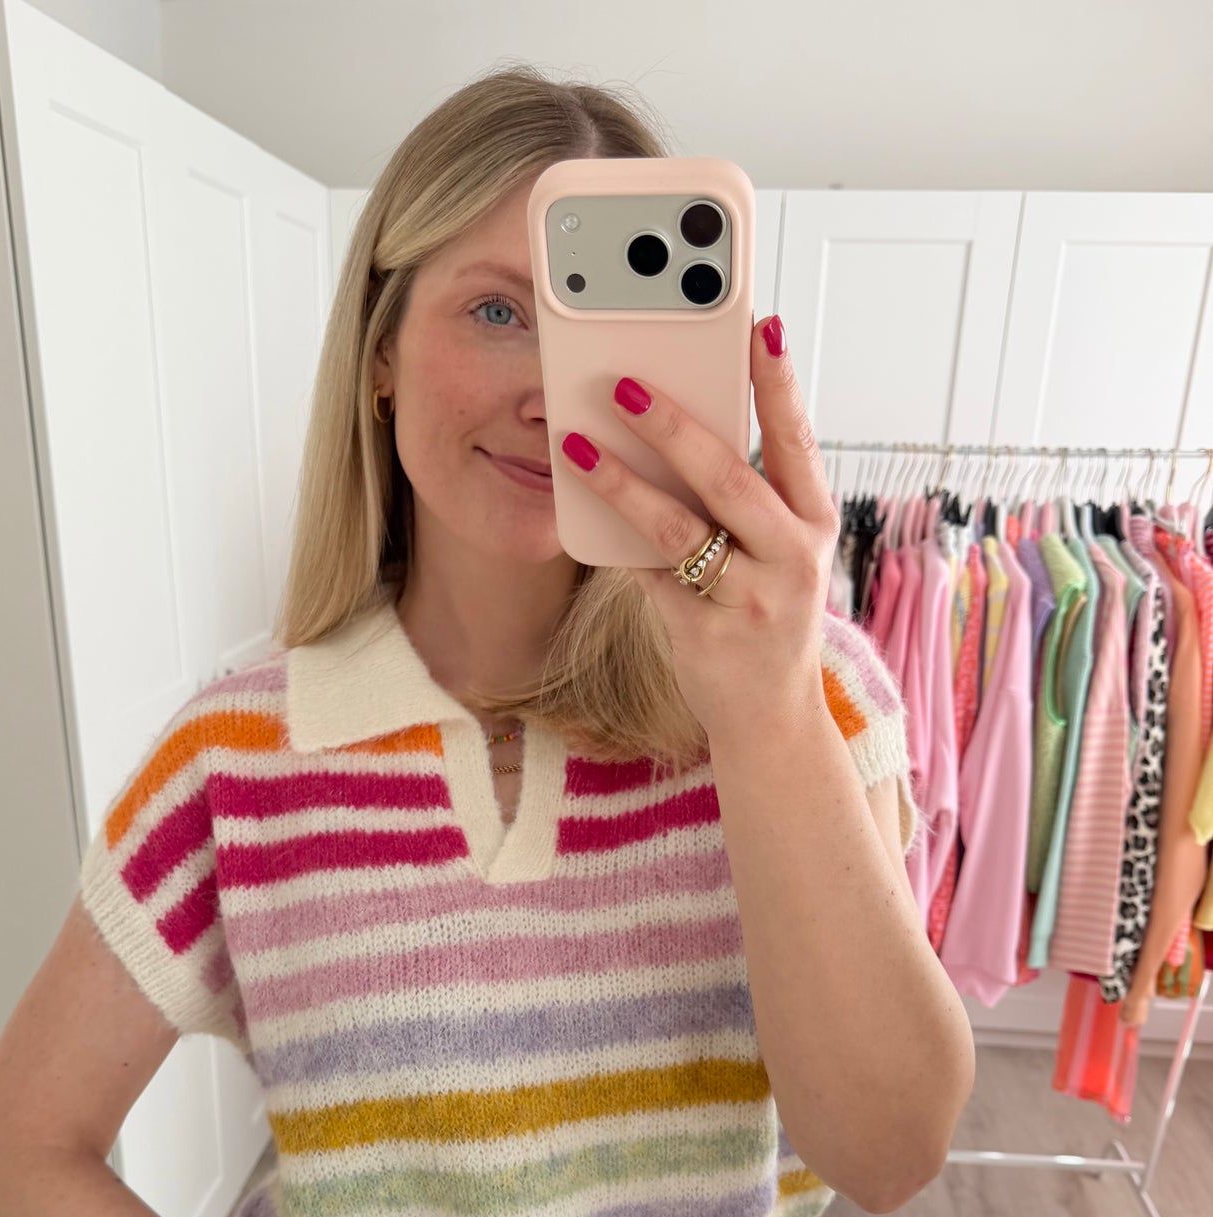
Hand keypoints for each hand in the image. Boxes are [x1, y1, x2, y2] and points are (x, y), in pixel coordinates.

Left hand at [558, 314, 839, 739]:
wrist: (771, 717)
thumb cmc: (765, 613)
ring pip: (679, 531)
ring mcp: (751, 602)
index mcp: (814, 523)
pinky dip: (616, 543)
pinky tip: (583, 509)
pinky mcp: (706, 637)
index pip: (797, 440)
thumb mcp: (777, 550)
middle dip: (675, 427)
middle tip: (625, 384)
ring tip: (577, 446)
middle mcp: (793, 559)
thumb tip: (676, 421)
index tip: (757, 325)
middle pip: (729, 479)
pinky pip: (650, 578)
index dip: (778, 383)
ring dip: (623, 484)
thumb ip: (746, 495)